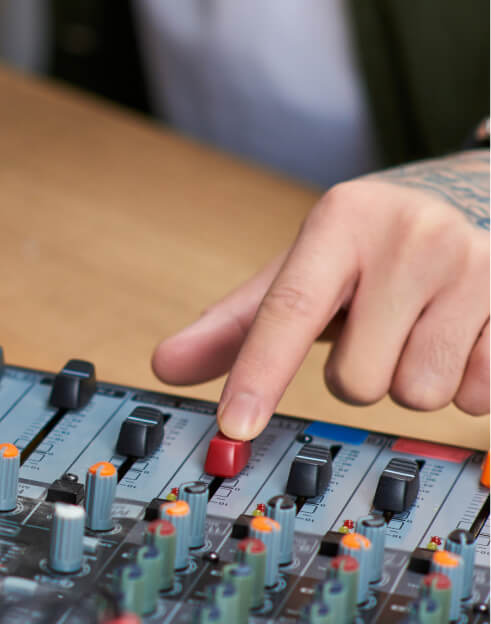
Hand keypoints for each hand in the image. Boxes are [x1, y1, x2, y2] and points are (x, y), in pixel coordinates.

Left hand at [153, 150, 489, 438]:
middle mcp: (411, 236)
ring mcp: (478, 265)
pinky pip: (480, 395)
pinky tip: (468, 336)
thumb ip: (236, 323)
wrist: (482, 196)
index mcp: (342, 220)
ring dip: (413, 381)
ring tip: (422, 330)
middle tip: (376, 331)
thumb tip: (164, 366)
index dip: (257, 375)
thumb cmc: (374, 247)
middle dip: (359, 374)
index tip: (233, 427)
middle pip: (356, 379)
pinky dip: (469, 383)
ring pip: (419, 393)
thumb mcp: (304, 268)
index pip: (288, 311)